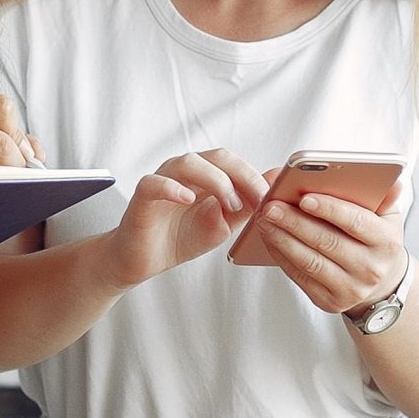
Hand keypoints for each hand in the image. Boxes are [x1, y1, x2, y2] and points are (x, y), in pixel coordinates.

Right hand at [99, 149, 268, 288]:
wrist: (144, 261)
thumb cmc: (180, 238)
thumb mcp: (222, 225)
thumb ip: (247, 207)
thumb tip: (275, 184)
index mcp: (205, 174)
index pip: (234, 163)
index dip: (254, 177)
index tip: (272, 197)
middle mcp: (184, 171)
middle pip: (217, 156)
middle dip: (242, 175)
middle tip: (258, 198)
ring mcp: (162, 180)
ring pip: (188, 163)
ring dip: (216, 180)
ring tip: (230, 203)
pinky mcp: (142, 196)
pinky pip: (154, 183)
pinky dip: (172, 187)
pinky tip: (188, 198)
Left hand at [256, 177, 411, 314]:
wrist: (381, 282)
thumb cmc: (376, 239)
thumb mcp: (384, 216)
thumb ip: (379, 194)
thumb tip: (383, 177)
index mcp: (387, 242)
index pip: (356, 222)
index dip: (329, 209)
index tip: (304, 197)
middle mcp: (371, 269)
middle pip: (326, 241)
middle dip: (294, 222)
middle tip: (271, 205)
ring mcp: (350, 289)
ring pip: (309, 261)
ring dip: (282, 238)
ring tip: (263, 219)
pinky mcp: (330, 302)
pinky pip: (300, 276)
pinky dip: (281, 256)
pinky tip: (269, 238)